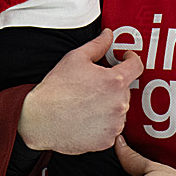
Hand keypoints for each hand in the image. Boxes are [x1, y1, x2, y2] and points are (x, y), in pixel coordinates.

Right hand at [18, 29, 143, 153]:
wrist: (39, 119)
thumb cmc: (56, 88)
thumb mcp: (75, 58)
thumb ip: (97, 45)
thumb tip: (108, 35)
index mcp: (114, 81)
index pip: (136, 66)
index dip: (131, 59)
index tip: (125, 59)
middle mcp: (119, 104)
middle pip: (126, 89)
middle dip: (113, 85)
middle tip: (94, 85)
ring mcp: (114, 124)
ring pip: (120, 109)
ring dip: (110, 105)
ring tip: (88, 103)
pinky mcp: (106, 140)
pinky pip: (112, 128)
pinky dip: (104, 123)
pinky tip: (87, 117)